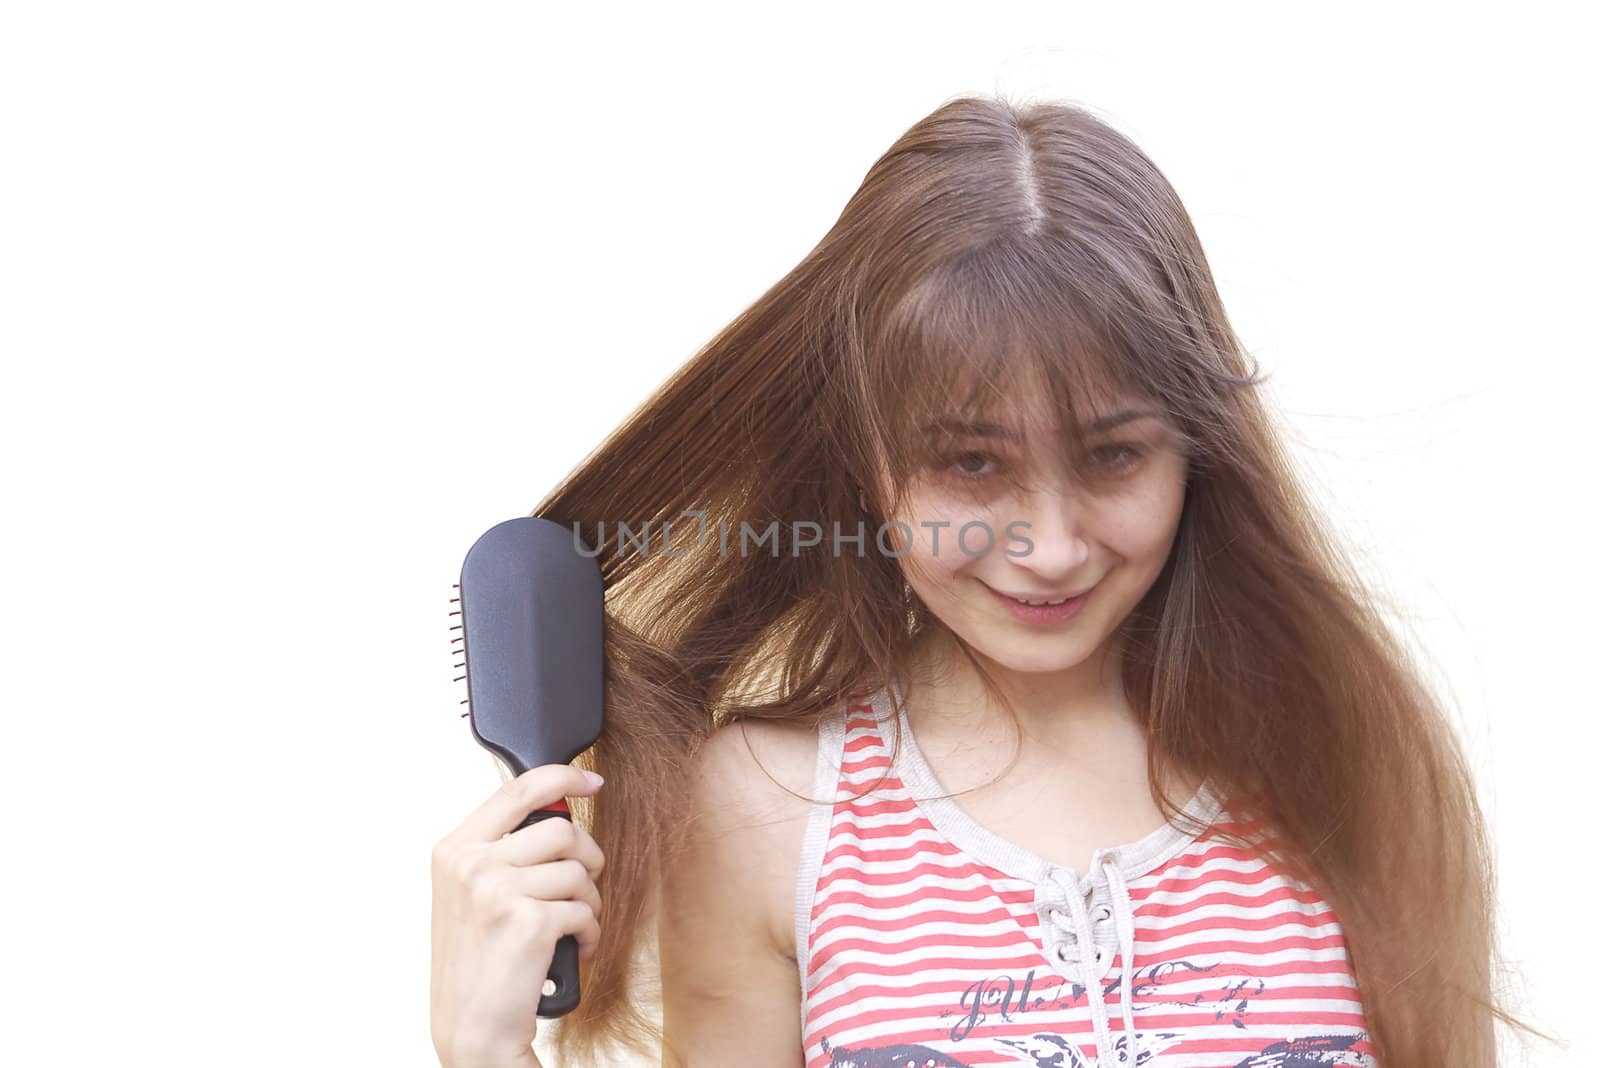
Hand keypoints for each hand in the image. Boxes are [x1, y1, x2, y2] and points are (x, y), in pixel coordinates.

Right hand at [430, 764, 605, 1067]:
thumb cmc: (477, 964)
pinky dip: (590, 932)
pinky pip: (586, 909)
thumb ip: (501, 851)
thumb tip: (556, 813)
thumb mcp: (470, 894)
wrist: (471, 1028)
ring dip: (590, 900)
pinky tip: (574, 948)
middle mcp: (471, 864)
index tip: (592, 780)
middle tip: (583, 885)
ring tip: (574, 925)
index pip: (517, 790)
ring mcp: (497, 891)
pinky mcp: (529, 921)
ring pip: (579, 870)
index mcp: (454, 850)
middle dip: (587, 858)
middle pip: (561, 830)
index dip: (563, 777)